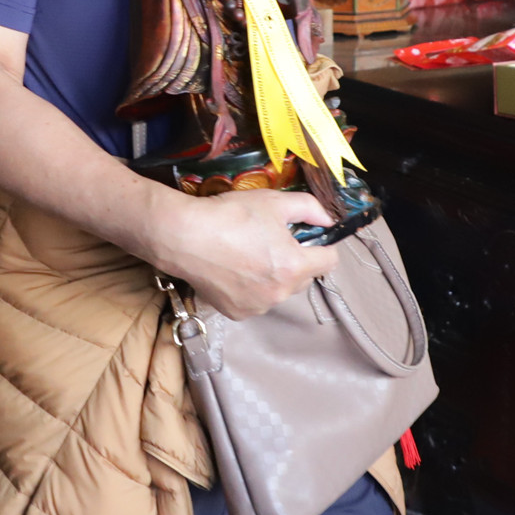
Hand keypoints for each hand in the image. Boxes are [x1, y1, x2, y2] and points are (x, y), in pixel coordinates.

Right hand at [144, 187, 338, 319]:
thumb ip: (310, 209)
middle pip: (303, 277)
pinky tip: (233, 270)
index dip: (322, 245)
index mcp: (293, 266)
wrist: (185, 236)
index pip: (329, 261)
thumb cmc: (230, 216)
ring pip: (278, 291)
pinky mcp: (237, 313)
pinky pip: (255, 301)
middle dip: (295, 260)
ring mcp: (258, 307)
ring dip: (272, 277)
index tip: (308, 237)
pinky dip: (250, 289)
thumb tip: (328, 221)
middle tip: (271, 241)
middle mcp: (280, 293)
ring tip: (248, 255)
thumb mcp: (274, 201)